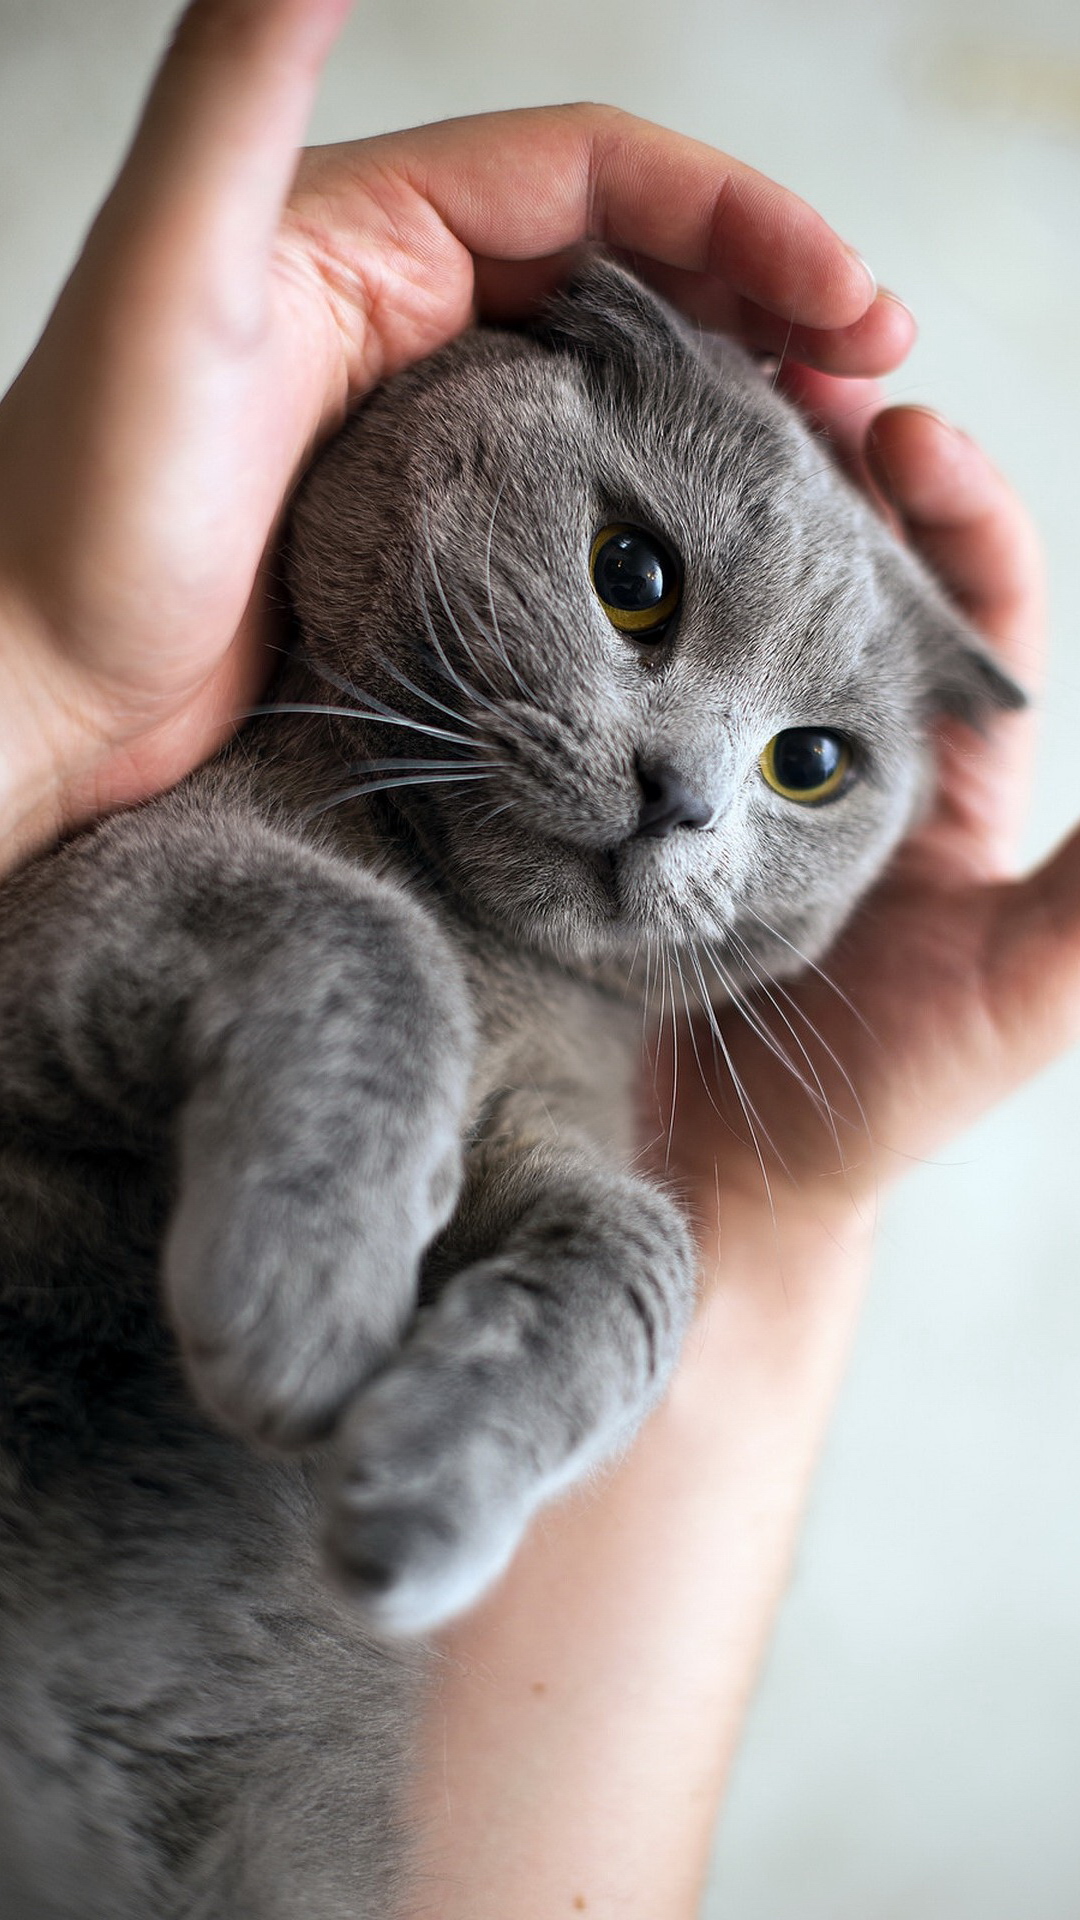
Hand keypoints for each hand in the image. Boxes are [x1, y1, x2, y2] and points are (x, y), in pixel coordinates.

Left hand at [0, 0, 911, 868]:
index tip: (849, 299)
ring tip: (834, 469)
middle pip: (631, 273)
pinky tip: (726, 543)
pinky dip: (666, 500)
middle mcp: (402, 313)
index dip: (738, 213)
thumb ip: (238, 84)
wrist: (34, 698)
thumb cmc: (78, 508)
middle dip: (767, 307)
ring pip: (618, 385)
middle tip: (872, 390)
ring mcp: (422, 431)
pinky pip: (580, 492)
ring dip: (733, 407)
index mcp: (366, 230)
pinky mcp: (428, 537)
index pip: (594, 177)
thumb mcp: (165, 278)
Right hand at [660, 394, 1063, 1238]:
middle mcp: (825, 734)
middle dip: (812, 460)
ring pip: (716, 590)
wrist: (708, 1188)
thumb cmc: (878, 1096)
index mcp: (936, 760)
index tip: (906, 438)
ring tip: (652, 422)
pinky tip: (560, 543)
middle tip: (766, 379)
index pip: (965, 591)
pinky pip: (613, 671)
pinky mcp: (615, 785)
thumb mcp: (1020, 992)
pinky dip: (599, 599)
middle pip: (833, 557)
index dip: (952, 502)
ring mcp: (709, 754)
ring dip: (700, 505)